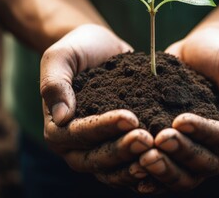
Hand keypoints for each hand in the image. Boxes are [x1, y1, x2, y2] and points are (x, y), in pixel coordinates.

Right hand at [40, 24, 152, 187]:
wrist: (101, 49)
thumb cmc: (78, 50)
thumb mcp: (60, 56)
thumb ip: (54, 83)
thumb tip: (62, 117)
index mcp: (57, 128)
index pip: (77, 134)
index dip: (102, 128)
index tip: (129, 118)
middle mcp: (75, 147)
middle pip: (96, 159)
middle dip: (122, 150)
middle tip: (147, 139)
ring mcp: (98, 151)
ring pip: (114, 170)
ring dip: (135, 162)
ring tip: (157, 150)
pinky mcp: (119, 149)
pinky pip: (129, 166)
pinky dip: (145, 167)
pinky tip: (164, 159)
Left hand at [138, 27, 218, 191]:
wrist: (202, 49)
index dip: (204, 133)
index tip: (180, 120)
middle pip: (205, 164)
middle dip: (181, 153)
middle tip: (158, 140)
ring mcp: (198, 151)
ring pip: (185, 175)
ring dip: (165, 170)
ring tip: (143, 157)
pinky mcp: (177, 148)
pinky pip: (167, 169)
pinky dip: (153, 175)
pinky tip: (134, 172)